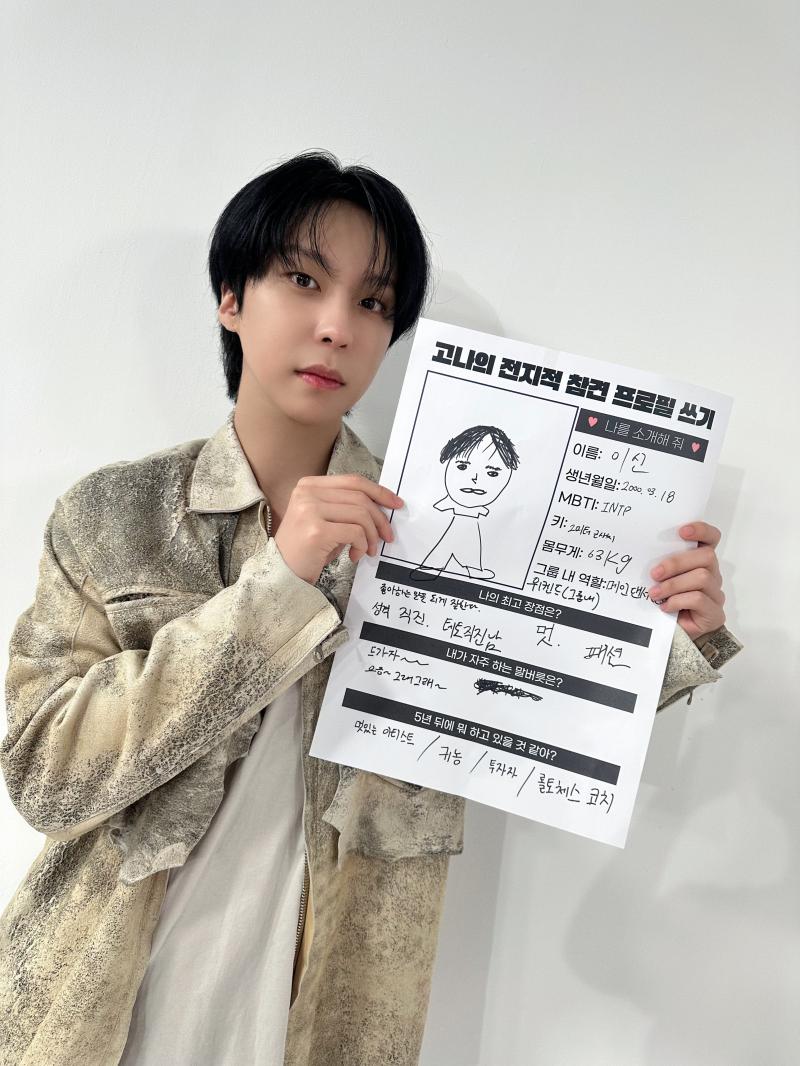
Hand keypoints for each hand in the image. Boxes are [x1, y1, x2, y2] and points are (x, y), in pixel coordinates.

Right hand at [274, 475, 403, 584]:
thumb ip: (347, 508)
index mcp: (309, 485)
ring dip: (372, 536)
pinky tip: (355, 556)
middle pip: (360, 497)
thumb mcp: (325, 521)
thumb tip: (382, 507)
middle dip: (380, 519)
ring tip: (369, 550)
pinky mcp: (316, 531)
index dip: (378, 491)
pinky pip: (355, 533)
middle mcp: (307, 493)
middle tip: (387, 537)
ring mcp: (310, 510)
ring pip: (361, 514)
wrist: (282, 574)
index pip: (353, 481)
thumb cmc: (307, 549)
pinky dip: (363, 545)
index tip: (395, 504)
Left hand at [648, 521, 725, 639]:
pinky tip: (664, 607)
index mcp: (700, 562)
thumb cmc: (668, 602)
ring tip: (654, 593)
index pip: (711, 539)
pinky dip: (678, 601)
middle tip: (654, 573)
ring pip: (702, 577)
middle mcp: (713, 574)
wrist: (677, 635)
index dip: (701, 531)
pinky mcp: (714, 613)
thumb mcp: (663, 580)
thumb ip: (662, 567)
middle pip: (706, 556)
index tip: (682, 531)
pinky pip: (699, 599)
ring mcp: (716, 594)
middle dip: (677, 562)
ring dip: (673, 584)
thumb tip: (642, 556)